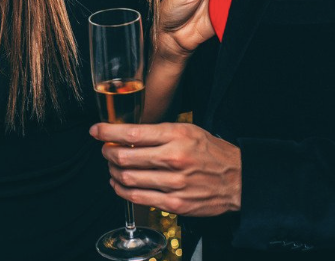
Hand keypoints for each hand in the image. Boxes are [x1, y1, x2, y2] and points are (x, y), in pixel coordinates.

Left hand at [90, 122, 241, 216]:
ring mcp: (173, 183)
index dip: (107, 131)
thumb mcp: (188, 130)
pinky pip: (138, 197)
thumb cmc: (212, 152)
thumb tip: (127, 133)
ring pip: (128, 178)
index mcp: (177, 135)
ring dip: (113, 171)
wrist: (238, 179)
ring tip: (112, 166)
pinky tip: (119, 183)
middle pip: (124, 156)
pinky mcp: (175, 204)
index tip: (95, 130)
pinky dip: (121, 190)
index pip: (132, 133)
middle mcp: (174, 158)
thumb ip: (159, 132)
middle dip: (107, 152)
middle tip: (105, 149)